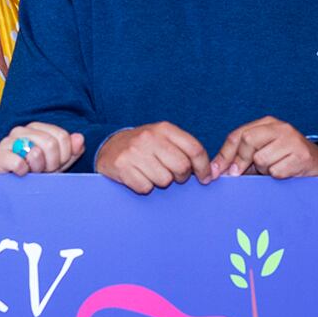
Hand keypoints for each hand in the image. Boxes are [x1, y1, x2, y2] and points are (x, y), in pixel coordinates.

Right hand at [0, 122, 85, 175]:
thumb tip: (80, 138)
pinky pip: (18, 162)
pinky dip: (22, 171)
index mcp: (37, 128)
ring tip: (31, 173)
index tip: (56, 165)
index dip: (64, 156)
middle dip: (51, 164)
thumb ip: (71, 152)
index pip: (62, 137)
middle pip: (51, 144)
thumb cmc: (33, 174)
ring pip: (36, 152)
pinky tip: (20, 174)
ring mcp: (7, 141)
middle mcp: (21, 131)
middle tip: (43, 172)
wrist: (9, 189)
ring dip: (37, 169)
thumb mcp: (57, 164)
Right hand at [96, 123, 211, 193]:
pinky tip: (138, 176)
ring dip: (160, 181)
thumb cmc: (144, 146)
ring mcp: (134, 152)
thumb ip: (184, 149)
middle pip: (182, 167)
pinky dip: (144, 186)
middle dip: (181, 176)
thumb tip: (208, 171)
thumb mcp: (163, 138)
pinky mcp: (122, 167)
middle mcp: (149, 138)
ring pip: (164, 180)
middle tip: (173, 175)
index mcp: (164, 128)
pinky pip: (146, 187)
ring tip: (151, 172)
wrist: (109, 147)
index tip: (205, 177)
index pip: (194, 149)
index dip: (203, 167)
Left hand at [213, 117, 317, 178]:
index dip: (224, 155)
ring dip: (264, 171)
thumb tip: (217, 170)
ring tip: (275, 169)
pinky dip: (277, 176)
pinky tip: (286, 172)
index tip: (216, 172)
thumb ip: (240, 158)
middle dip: (242, 161)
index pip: (238, 135)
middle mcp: (280, 128)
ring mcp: (292, 140)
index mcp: (267, 123)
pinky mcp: (302, 156)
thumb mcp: (262, 153)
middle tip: (243, 174)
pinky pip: (276, 171)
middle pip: (248, 141)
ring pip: (261, 159)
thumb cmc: (285, 160)